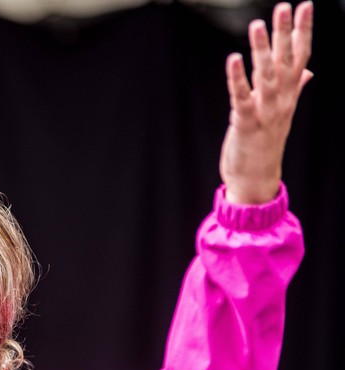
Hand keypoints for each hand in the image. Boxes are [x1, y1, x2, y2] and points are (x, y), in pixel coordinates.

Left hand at [219, 1, 312, 203]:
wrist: (256, 179)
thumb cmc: (265, 144)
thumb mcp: (282, 113)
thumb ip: (295, 88)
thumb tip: (309, 70)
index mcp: (289, 95)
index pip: (300, 57)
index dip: (303, 31)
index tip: (306, 6)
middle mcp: (281, 101)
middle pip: (285, 61)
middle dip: (285, 33)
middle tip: (285, 6)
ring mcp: (265, 112)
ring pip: (265, 76)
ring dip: (261, 50)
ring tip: (257, 25)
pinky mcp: (246, 123)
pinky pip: (242, 97)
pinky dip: (237, 78)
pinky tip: (233, 59)